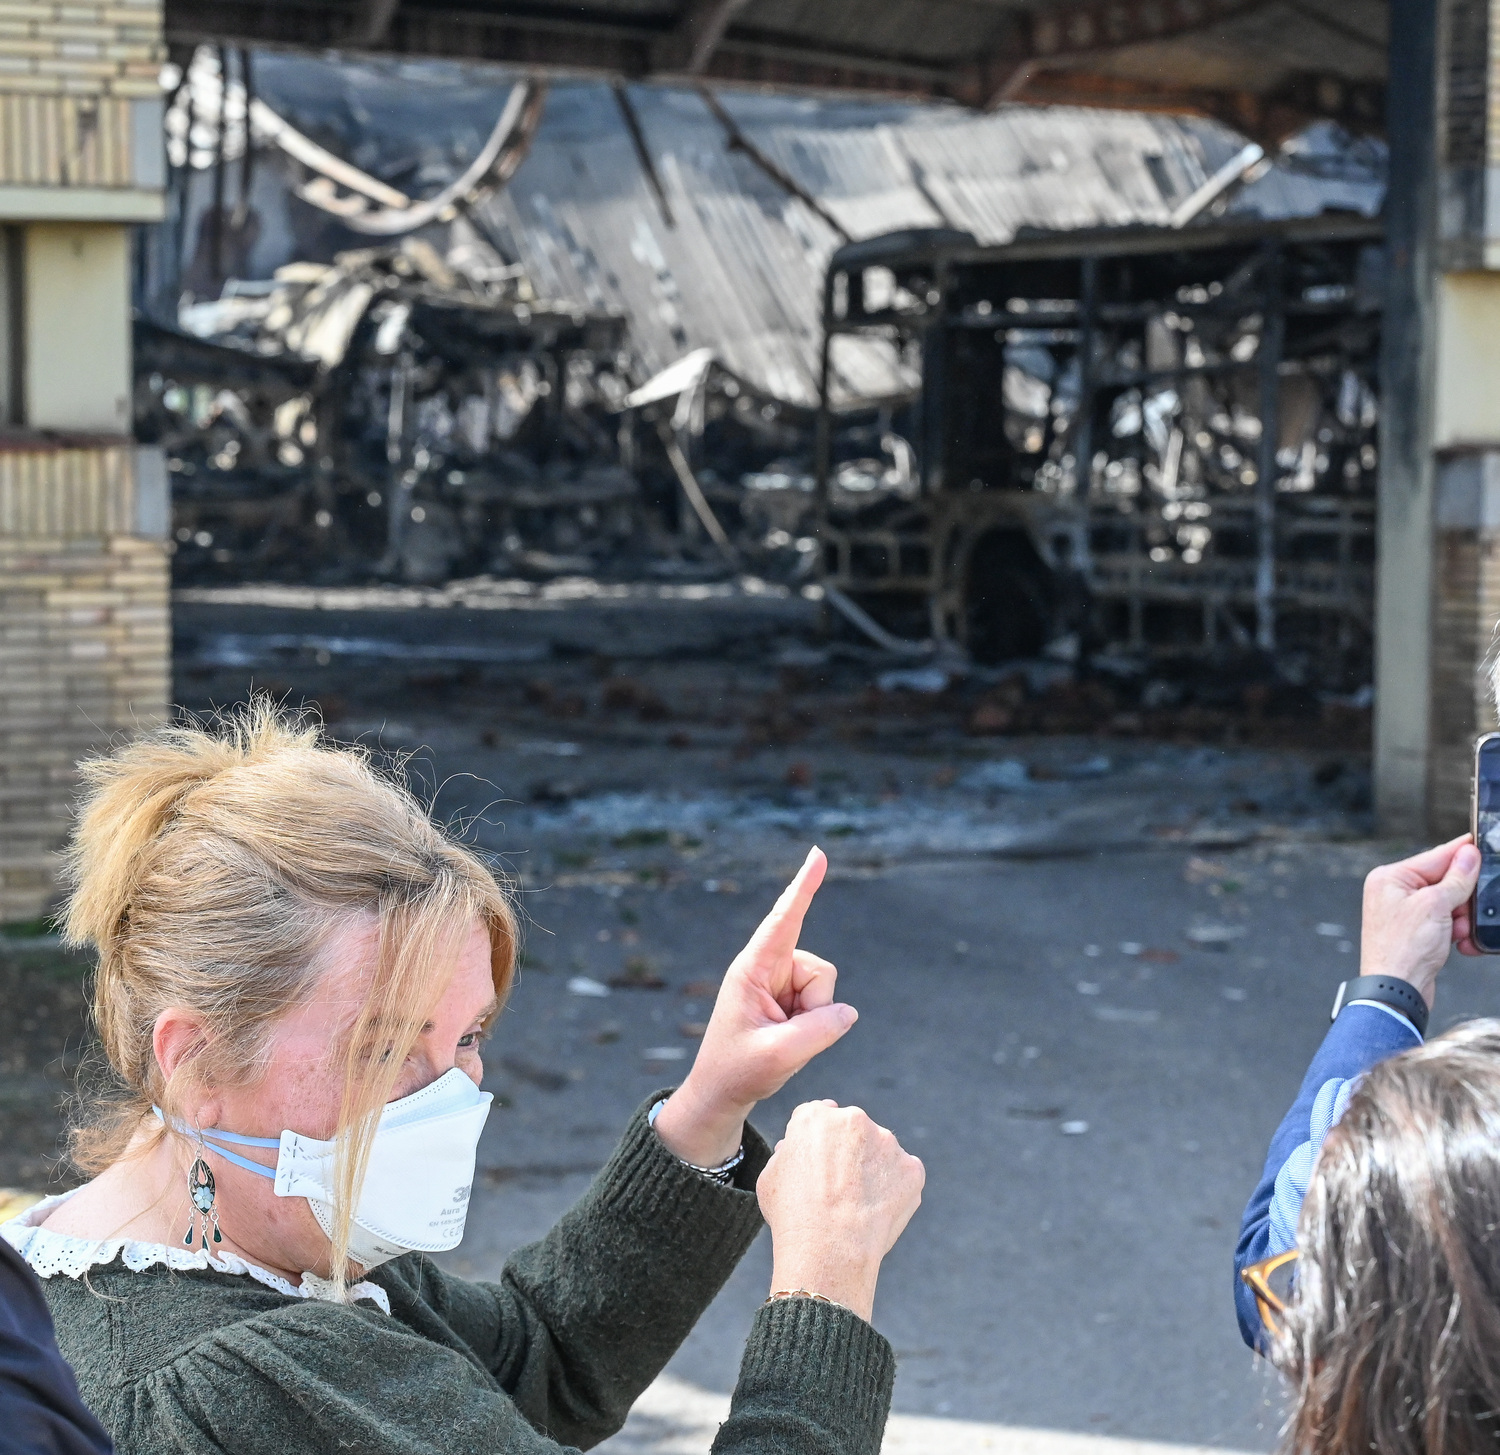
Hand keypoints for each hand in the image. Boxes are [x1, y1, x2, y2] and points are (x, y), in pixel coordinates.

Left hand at [652, 848, 854, 1166]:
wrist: (721, 1093)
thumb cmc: (738, 1071)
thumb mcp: (780, 1055)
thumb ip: (820, 1031)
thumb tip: (847, 1011)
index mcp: (752, 969)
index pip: (783, 920)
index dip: (803, 887)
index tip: (818, 854)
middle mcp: (766, 967)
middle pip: (819, 971)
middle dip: (816, 1006)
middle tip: (784, 1038)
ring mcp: (779, 982)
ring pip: (825, 988)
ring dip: (814, 1018)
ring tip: (782, 1039)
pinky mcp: (789, 998)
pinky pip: (823, 1004)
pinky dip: (814, 1024)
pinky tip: (787, 1038)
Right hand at [757, 1100, 924, 1322]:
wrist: (829, 1249)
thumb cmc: (792, 1216)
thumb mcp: (769, 1177)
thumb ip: (786, 1153)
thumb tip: (792, 1148)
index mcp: (815, 1117)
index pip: (818, 1116)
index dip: (818, 1142)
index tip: (819, 1164)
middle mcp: (853, 1119)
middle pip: (852, 1130)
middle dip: (847, 1152)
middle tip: (838, 1189)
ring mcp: (887, 1142)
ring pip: (880, 1151)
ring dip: (872, 1168)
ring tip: (857, 1206)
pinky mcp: (911, 1168)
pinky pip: (903, 1174)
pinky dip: (895, 1189)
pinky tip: (877, 1211)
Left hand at [1359, 835, 1480, 1007]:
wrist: (1396, 989)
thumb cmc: (1403, 949)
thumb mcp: (1435, 906)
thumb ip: (1456, 879)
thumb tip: (1468, 854)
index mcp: (1390, 878)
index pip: (1435, 856)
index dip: (1462, 853)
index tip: (1480, 844)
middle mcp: (1393, 892)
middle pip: (1444, 881)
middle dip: (1462, 897)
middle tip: (1471, 908)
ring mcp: (1404, 912)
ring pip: (1449, 903)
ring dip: (1461, 918)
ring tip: (1459, 931)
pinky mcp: (1415, 932)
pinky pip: (1445, 922)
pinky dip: (1456, 931)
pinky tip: (1460, 942)